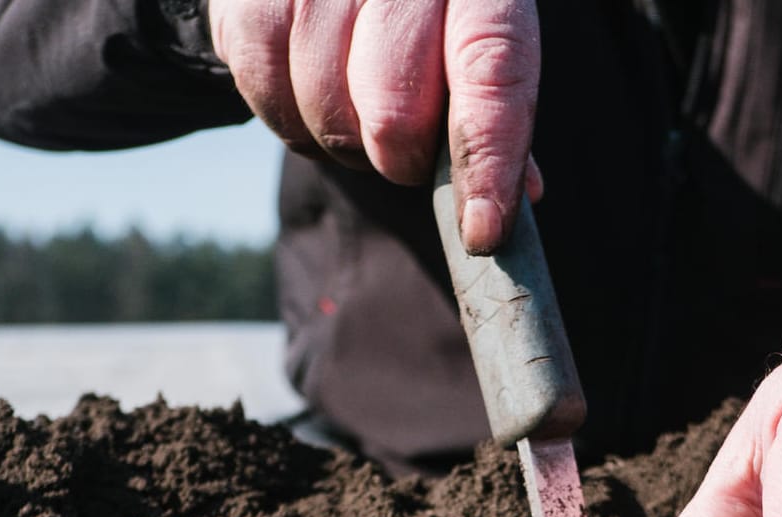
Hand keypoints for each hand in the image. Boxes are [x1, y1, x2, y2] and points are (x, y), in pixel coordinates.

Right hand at [207, 0, 541, 253]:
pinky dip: (291, 120)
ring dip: (343, 142)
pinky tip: (309, 95)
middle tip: (404, 149)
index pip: (493, 73)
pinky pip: (269, 96)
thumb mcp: (472, 42)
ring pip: (327, 110)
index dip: (486, 160)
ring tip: (356, 111)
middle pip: (395, 111)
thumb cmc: (421, 16)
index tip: (480, 230)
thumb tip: (512, 203)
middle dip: (400, 158)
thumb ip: (496, 115)